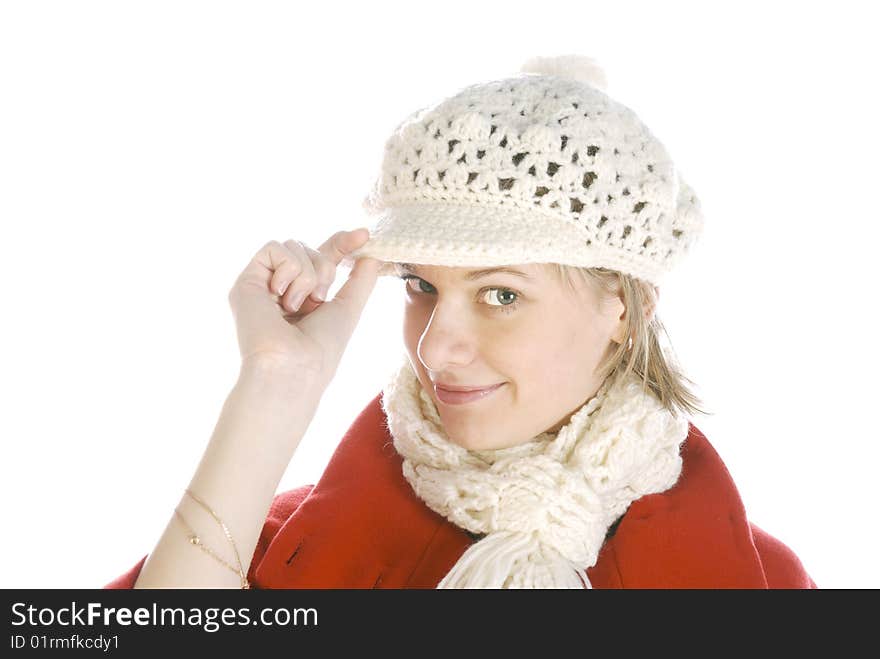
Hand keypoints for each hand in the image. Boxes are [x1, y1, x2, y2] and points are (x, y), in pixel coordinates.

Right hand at [227, 229, 381, 385]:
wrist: (293, 366)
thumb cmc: (321, 349)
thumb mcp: (348, 309)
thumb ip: (360, 281)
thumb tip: (372, 254)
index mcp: (305, 297)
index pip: (323, 257)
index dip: (342, 243)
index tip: (363, 235)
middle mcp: (282, 289)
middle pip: (309, 248)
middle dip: (324, 268)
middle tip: (318, 299)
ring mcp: (263, 285)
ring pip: (294, 245)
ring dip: (307, 274)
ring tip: (296, 307)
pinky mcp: (246, 281)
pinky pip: (274, 248)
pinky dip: (287, 269)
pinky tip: (281, 297)